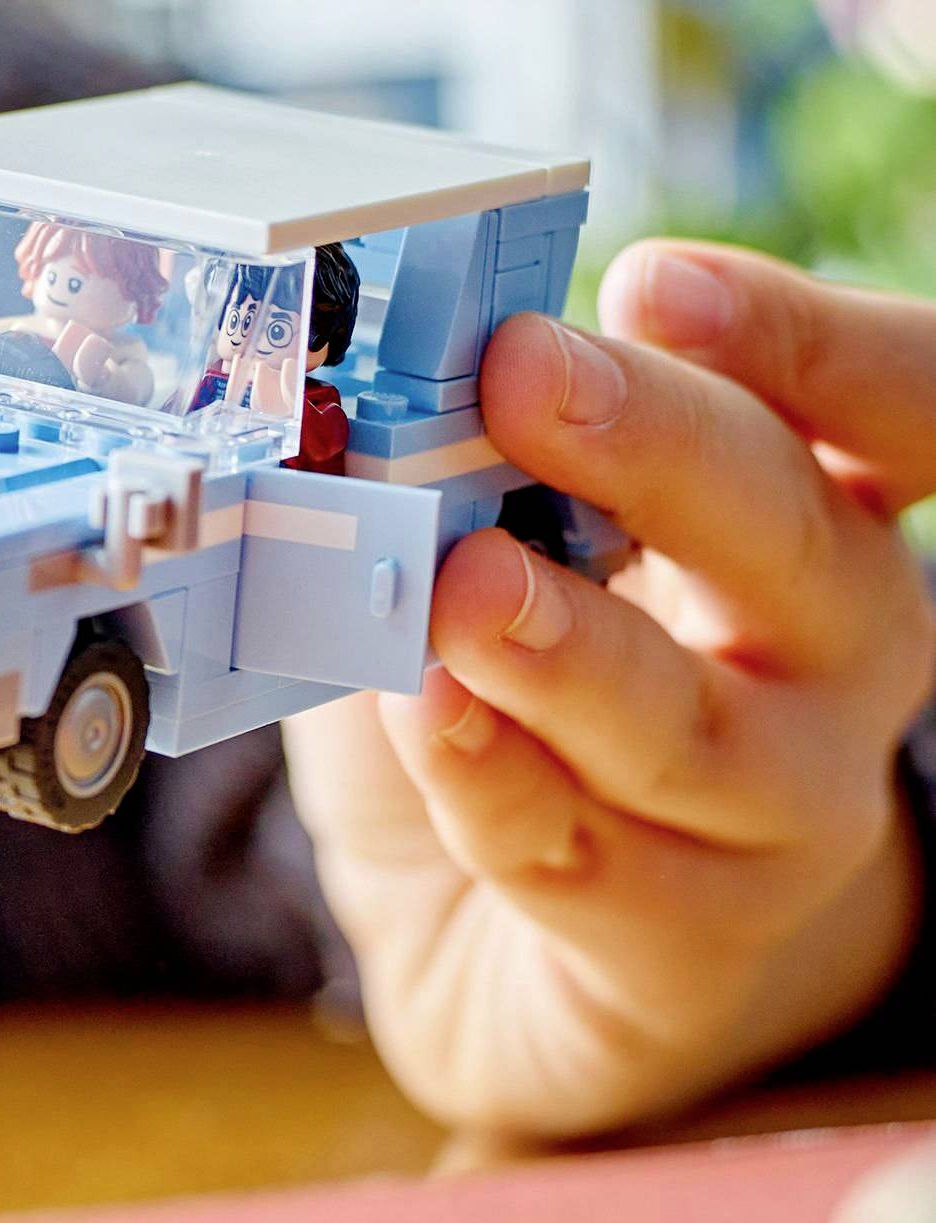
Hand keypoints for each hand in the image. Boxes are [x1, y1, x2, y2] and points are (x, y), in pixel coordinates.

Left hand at [285, 240, 935, 1137]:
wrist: (507, 942)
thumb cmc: (516, 701)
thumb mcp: (496, 549)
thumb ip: (463, 473)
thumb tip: (342, 394)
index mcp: (811, 515)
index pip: (886, 405)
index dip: (799, 340)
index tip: (657, 281)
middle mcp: (834, 650)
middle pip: (788, 534)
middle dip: (652, 445)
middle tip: (524, 374)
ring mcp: (779, 804)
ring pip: (688, 722)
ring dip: (568, 644)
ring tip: (462, 583)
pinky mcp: (686, 935)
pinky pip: (585, 858)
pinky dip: (492, 782)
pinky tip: (424, 717)